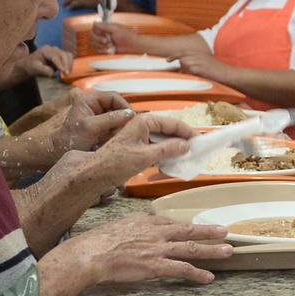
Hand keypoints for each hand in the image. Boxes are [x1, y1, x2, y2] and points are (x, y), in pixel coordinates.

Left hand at [13, 45, 73, 79]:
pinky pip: (68, 58)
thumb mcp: (35, 68)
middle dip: (67, 64)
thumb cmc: (31, 66)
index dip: (60, 64)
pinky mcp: (60, 56)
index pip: (55, 56)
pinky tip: (67, 71)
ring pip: (68, 55)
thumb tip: (53, 73)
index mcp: (45, 50)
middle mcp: (53, 49)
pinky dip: (69, 64)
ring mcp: (57, 51)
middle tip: (67, 74)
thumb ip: (44, 70)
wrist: (29, 65)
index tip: (64, 72)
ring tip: (67, 73)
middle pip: (64, 54)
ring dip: (69, 64)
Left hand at [47, 90, 133, 152]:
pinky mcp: (100, 129)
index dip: (124, 106)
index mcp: (89, 100)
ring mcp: (98, 118)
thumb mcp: (90, 127)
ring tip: (118, 137)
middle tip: (126, 129)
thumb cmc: (68, 139)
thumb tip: (130, 114)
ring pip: (118, 119)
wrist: (58, 153)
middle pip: (118, 108)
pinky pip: (114, 128)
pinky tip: (114, 141)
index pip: (114, 97)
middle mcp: (94, 107)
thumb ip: (110, 119)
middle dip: (123, 119)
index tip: (132, 118)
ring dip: (120, 128)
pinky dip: (116, 134)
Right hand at [67, 214, 232, 284]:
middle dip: (209, 231)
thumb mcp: (120, 226)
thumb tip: (139, 233)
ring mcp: (158, 249)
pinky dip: (197, 274)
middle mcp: (157, 233)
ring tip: (227, 251)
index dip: (187, 226)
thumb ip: (135, 229)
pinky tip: (208, 278)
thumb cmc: (99, 242)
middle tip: (225, 231)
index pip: (172, 223)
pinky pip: (182, 269)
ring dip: (212, 250)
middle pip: (189, 230)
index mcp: (147, 222)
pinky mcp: (156, 266)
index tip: (198, 227)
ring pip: (191, 248)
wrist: (91, 254)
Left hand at [85, 112, 199, 187]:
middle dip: (181, 140)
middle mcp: (141, 126)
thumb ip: (167, 149)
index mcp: (143, 121)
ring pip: (162, 140)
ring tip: (185, 158)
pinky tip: (169, 164)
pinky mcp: (136, 147)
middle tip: (195, 150)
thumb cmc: (115, 162)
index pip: (172, 122)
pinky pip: (155, 148)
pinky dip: (164, 155)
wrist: (95, 174)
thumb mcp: (145, 156)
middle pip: (168, 130)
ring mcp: (139, 136)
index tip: (199, 140)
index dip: (187, 131)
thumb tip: (186, 145)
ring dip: (173, 148)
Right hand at [91, 21, 143, 53]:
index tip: (104, 35)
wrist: (132, 46)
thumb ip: (104, 26)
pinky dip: (103, 51)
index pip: (94, 28)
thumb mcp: (115, 29)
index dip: (97, 32)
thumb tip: (94, 22)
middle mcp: (102, 33)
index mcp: (105, 27)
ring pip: (94, 44)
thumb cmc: (126, 36)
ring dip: (102, 46)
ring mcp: (102, 41)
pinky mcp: (104, 48)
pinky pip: (97, 50)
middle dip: (99, 40)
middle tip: (107, 41)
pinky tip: (110, 50)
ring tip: (111, 45)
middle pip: (92, 37)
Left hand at [176, 51, 229, 82]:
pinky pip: (190, 70)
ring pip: (185, 64)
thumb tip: (184, 69)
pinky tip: (196, 77)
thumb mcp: (206, 65)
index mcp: (200, 54)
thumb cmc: (218, 72)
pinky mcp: (201, 68)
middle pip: (182, 59)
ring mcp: (200, 61)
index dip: (174, 56)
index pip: (183, 53)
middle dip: (180, 67)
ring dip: (186, 71)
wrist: (229, 74)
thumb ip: (195, 65)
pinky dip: (190, 74)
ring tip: (195, 76)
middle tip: (183, 74)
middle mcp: (199, 56)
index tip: (167, 60)